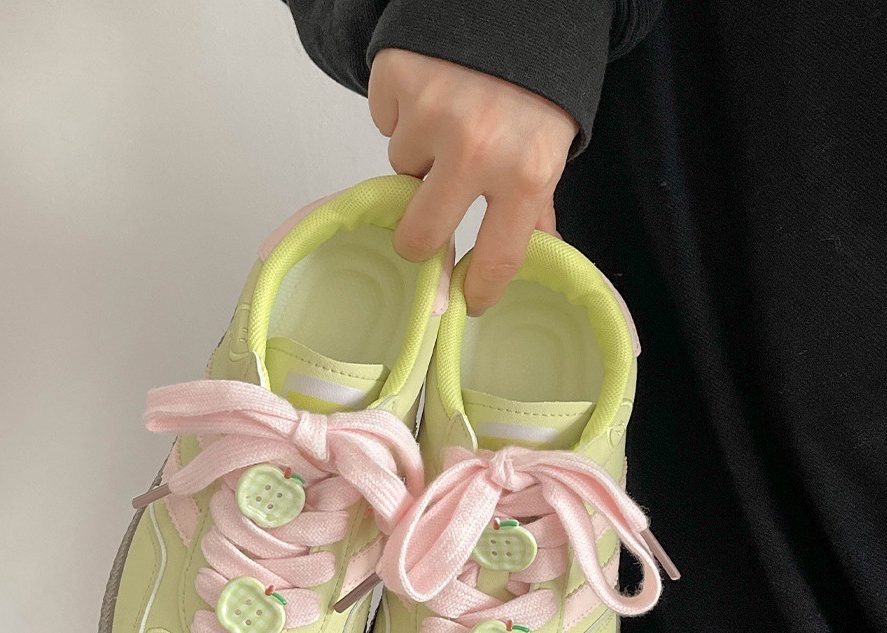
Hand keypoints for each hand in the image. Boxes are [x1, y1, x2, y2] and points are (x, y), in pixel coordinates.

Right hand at [369, 49, 576, 313]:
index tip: (467, 303)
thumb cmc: (534, 86)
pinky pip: (385, 121)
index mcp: (526, 172)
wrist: (516, 6)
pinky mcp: (397, 80)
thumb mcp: (548, 148)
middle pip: (420, 234)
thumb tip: (539, 257)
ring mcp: (432, 114)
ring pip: (401, 168)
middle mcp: (477, 148)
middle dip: (416, 239)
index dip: (479, 289)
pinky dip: (402, 113)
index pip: (498, 256)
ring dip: (420, 154)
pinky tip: (431, 91)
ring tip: (449, 120)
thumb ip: (536, 207)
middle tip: (422, 227)